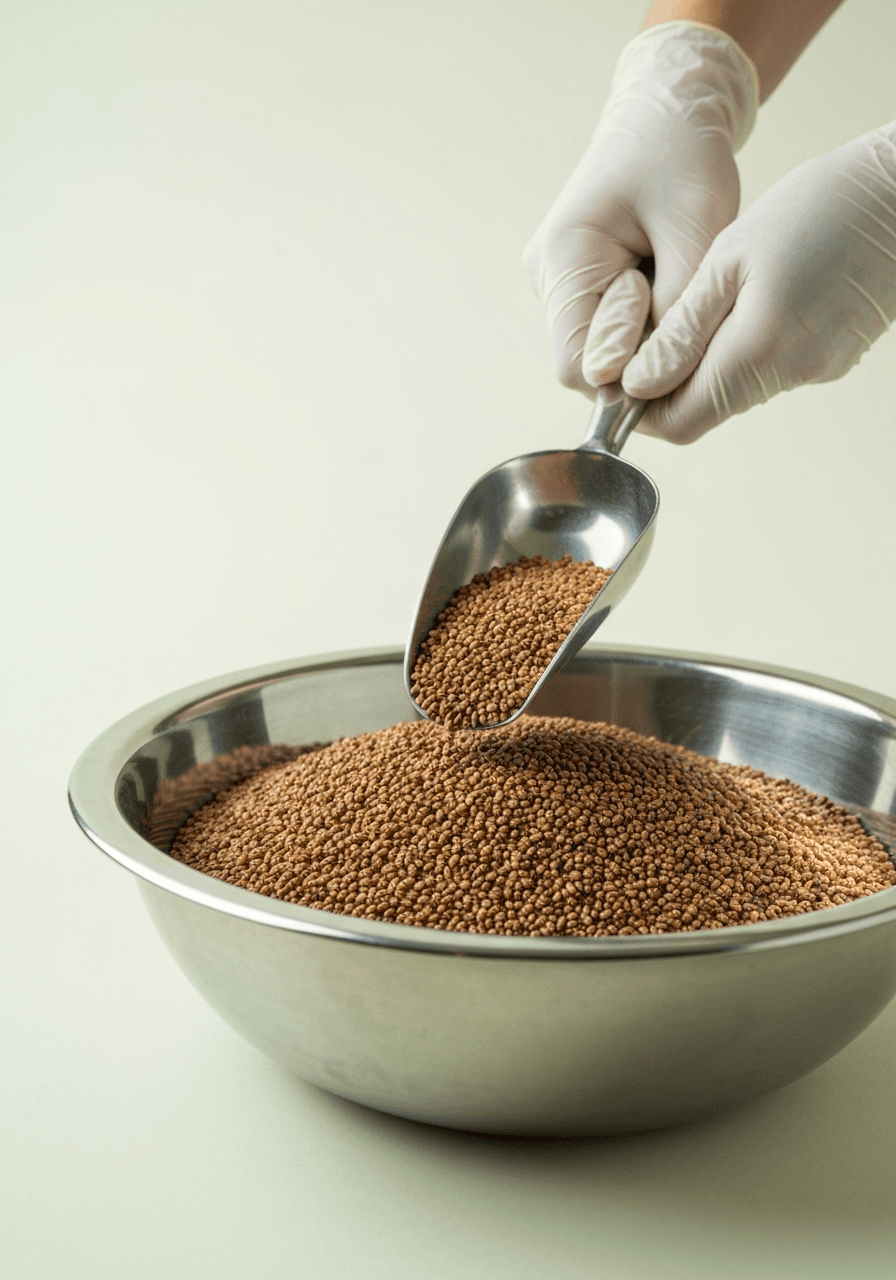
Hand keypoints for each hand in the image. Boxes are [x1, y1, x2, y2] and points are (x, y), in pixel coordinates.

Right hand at [523, 21, 757, 394]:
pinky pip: (605, 330)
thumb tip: (656, 379)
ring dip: (642, 337)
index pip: (578, 365)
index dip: (628, 368)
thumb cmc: (684, 156)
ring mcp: (556, 283)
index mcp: (564, 257)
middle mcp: (547, 277)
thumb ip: (675, 307)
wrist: (667, 110)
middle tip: (684, 304)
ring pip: (598, 351)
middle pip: (586, 363)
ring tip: (673, 280)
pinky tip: (663, 281)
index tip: (674, 326)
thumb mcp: (696, 224)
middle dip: (639, 353)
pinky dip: (641, 323)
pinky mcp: (576, 284)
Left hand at [623, 125, 895, 441]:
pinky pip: (773, 367)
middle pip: (706, 410)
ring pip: (738, 389)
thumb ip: (682, 329)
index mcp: (756, 354)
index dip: (641, 410)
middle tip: (653, 329)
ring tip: (705, 299)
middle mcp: (789, 375)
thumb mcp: (731, 257)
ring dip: (708, 361)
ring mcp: (817, 369)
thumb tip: (636, 386)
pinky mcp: (835, 356)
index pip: (679, 423)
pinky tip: (752, 295)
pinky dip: (747, 345)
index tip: (621, 375)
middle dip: (670, 384)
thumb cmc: (822, 206)